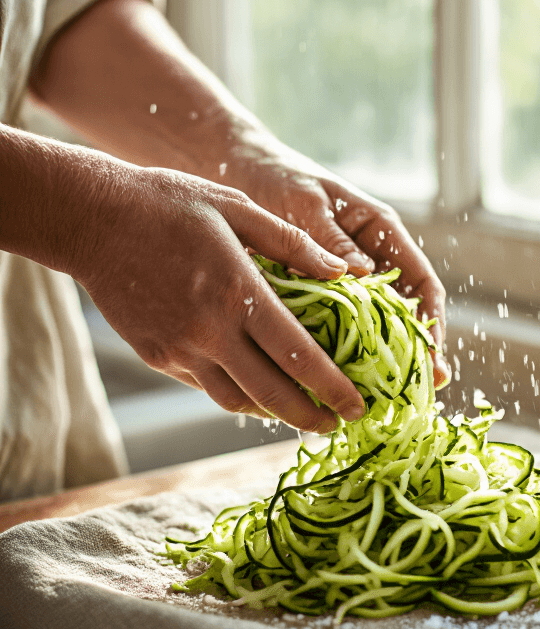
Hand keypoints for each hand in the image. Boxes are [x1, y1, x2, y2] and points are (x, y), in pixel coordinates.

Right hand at [77, 165, 365, 433]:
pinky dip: (233, 388)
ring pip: (235, 400)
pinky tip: (250, 380)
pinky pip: (204, 384)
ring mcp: (180, 348)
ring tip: (296, 410)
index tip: (356, 406)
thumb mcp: (238, 209)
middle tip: (335, 425)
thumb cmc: (170, 203)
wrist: (92, 220)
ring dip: (270, 411)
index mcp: (239, 293)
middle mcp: (211, 331)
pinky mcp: (157, 355)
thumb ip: (293, 245)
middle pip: (272, 395)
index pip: (300, 356)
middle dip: (310, 417)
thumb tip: (343, 271)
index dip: (333, 388)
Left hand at [234, 143, 449, 386]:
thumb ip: (330, 238)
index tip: (432, 357)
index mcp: (379, 234)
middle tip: (419, 393)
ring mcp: (340, 283)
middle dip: (412, 355)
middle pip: (402, 316)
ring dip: (373, 364)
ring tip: (378, 400)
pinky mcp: (310, 296)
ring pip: (367, 330)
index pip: (421, 284)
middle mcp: (367, 261)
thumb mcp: (306, 203)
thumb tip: (360, 274)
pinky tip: (328, 385)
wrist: (236, 171)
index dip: (431, 322)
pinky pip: (328, 331)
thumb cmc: (277, 177)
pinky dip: (331, 356)